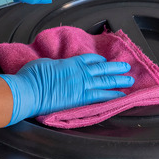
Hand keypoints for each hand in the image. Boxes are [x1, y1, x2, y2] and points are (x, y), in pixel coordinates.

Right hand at [0, 54, 133, 125]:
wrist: (29, 91)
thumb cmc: (31, 77)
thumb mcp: (45, 64)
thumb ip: (56, 66)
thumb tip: (58, 68)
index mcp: (70, 63)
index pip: (89, 59)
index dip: (98, 60)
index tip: (104, 60)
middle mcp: (79, 73)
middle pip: (102, 69)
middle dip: (116, 68)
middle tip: (126, 67)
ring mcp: (82, 86)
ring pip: (106, 81)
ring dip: (119, 80)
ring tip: (129, 80)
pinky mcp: (81, 99)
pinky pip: (101, 96)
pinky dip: (112, 95)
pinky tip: (121, 95)